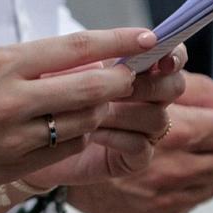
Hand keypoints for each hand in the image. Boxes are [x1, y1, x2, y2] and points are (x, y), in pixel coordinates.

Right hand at [0, 28, 154, 200]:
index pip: (75, 47)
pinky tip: (76, 126)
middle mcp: (13, 98)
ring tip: (101, 101)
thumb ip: (27, 64)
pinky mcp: (18, 166)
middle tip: (134, 74)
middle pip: (92, 86)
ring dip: (100, 109)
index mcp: (2, 63)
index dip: (117, 41)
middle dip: (122, 80)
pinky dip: (78, 135)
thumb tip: (79, 59)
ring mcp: (17, 136)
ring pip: (85, 120)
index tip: (146, 37)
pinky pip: (66, 148)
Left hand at [25, 44, 189, 187]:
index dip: (174, 54)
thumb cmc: (54, 95)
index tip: (163, 57)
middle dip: (149, 83)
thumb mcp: (68, 70)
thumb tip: (106, 58)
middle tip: (120, 83)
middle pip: (174, 86)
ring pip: (157, 117)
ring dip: (123, 111)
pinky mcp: (134, 158)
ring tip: (90, 109)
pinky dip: (116, 137)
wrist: (38, 135)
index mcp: (140, 69)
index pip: (172, 57)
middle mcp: (150, 99)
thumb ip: (93, 59)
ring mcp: (145, 130)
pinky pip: (140, 146)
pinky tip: (92, 133)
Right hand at [67, 71, 212, 212]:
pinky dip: (190, 182)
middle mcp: (172, 169)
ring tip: (188, 147)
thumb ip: (197, 89)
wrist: (53, 156)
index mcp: (175, 131)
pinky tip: (170, 167)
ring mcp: (164, 199)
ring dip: (209, 162)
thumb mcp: (146, 84)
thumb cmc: (97, 110)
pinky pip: (193, 200)